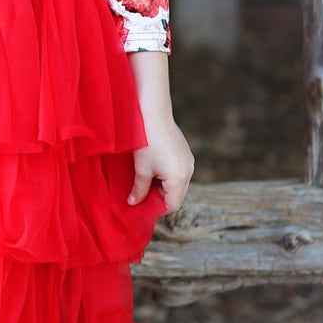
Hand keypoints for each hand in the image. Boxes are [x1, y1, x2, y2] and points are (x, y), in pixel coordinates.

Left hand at [126, 50, 193, 212]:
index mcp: (179, 178)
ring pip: (178, 184)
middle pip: (177, 195)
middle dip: (159, 198)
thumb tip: (133, 203)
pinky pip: (179, 172)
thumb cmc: (145, 141)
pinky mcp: (185, 153)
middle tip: (140, 195)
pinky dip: (167, 176)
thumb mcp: (141, 169)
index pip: (172, 205)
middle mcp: (189, 171)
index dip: (156, 209)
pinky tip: (152, 168)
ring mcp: (189, 161)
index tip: (141, 207)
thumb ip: (139, 189)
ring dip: (163, 187)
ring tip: (144, 180)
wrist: (153, 113)